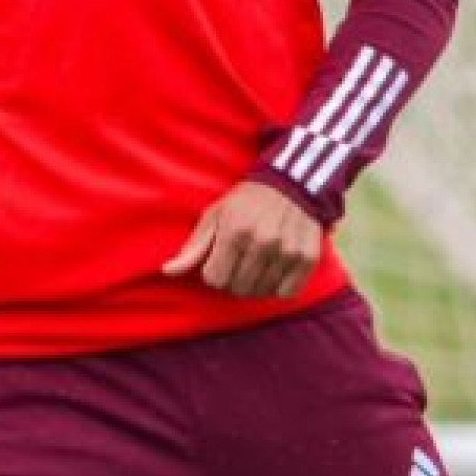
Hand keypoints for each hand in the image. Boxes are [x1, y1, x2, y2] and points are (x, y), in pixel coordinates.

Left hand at [161, 180, 320, 297]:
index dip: (214, 272)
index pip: (215, 280)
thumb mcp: (214, 216)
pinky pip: (286, 292)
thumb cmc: (245, 201)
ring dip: (255, 283)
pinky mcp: (307, 258)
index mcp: (234, 231)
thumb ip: (193, 248)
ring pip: (261, 292)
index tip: (220, 258)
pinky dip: (279, 286)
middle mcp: (262, 242)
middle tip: (240, 260)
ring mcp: (287, 251)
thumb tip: (167, 272)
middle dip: (234, 279)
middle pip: (237, 289)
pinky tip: (275, 267)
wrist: (291, 183)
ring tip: (257, 261)